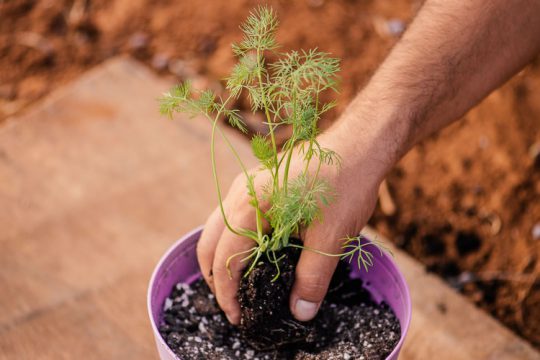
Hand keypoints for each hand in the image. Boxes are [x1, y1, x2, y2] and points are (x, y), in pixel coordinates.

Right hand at [196, 118, 389, 323]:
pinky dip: (232, 240)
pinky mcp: (258, 184)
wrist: (359, 145)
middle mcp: (240, 194)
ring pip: (217, 227)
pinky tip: (252, 254)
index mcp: (251, 207)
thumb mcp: (330, 239)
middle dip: (215, 277)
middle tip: (233, 305)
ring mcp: (247, 185)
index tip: (237, 318)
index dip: (226, 293)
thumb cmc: (345, 187)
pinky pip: (232, 216)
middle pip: (210, 241)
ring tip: (238, 284)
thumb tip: (300, 313)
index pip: (224, 258)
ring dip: (221, 257)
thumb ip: (312, 279)